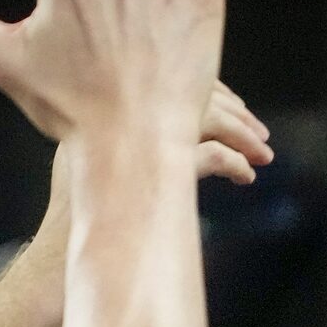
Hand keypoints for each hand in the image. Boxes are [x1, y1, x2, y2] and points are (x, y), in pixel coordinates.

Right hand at [44, 79, 274, 221]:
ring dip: (242, 135)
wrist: (62, 252)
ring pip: (205, 117)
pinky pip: (208, 155)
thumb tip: (189, 132)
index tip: (238, 107)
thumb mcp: (102, 158)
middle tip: (261, 134)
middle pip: (192, 91)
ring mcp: (131, 135)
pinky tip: (245, 177)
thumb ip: (137, 134)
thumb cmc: (82, 213)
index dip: (211, 89)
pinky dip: (233, 163)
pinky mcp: (150, 171)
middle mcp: (116, 107)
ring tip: (264, 156)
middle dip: (234, 112)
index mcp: (104, 98)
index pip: (169, 74)